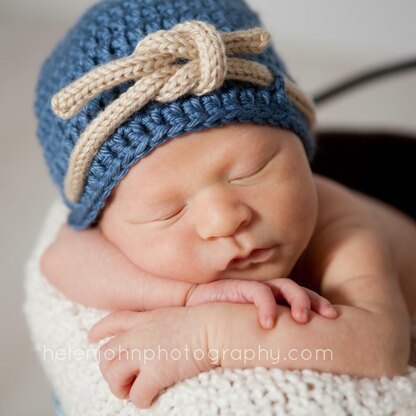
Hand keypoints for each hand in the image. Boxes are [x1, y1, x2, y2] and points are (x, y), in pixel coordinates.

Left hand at [88, 306, 215, 408]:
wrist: (215, 327)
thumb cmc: (203, 321)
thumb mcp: (172, 315)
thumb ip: (157, 324)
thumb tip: (151, 341)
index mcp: (144, 318)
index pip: (112, 322)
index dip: (98, 331)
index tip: (91, 339)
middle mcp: (139, 334)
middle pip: (106, 354)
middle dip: (108, 370)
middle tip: (121, 381)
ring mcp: (145, 352)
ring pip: (112, 375)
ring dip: (119, 388)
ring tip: (131, 392)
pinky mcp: (156, 371)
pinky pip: (136, 394)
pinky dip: (140, 401)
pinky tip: (150, 399)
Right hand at [185, 278, 336, 328]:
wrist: (195, 307)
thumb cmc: (225, 319)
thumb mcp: (253, 326)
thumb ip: (271, 329)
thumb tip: (294, 351)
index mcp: (274, 299)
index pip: (302, 297)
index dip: (319, 304)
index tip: (334, 318)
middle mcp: (267, 291)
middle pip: (298, 289)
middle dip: (315, 301)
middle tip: (330, 316)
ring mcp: (254, 287)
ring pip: (283, 286)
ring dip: (297, 300)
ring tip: (303, 319)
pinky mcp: (239, 288)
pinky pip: (258, 292)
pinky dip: (266, 306)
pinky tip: (268, 323)